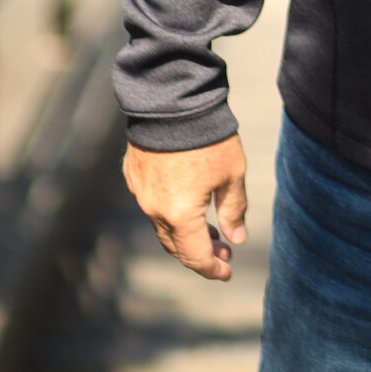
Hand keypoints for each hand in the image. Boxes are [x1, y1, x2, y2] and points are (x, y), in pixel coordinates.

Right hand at [122, 132, 248, 281]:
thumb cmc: (208, 137)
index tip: (227, 271)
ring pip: (162, 226)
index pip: (195, 256)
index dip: (213, 269)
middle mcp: (155, 209)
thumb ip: (233, 210)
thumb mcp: (231, 174)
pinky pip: (151, 203)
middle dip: (200, 253)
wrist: (173, 99)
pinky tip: (187, 201)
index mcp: (180, 214)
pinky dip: (170, 211)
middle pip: (176, 246)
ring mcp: (141, 192)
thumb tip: (236, 239)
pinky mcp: (134, 175)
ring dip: (185, 233)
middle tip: (223, 250)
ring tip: (210, 228)